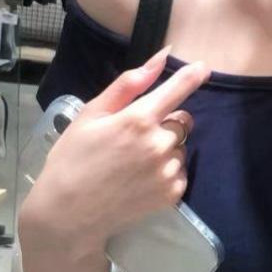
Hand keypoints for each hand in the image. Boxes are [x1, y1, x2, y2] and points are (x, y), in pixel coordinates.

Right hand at [26, 47, 210, 253]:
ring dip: (166, 148)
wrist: (68, 214)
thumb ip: (128, 84)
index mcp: (138, 119)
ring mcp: (168, 171)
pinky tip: (140, 178)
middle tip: (135, 135)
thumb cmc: (73, 158)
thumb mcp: (91, 114)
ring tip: (134, 161)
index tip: (203, 68)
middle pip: (182, 120)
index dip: (192, 76)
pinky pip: (180, 171)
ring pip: (181, 147)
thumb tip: (161, 56)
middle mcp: (159, 144)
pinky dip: (167, 171)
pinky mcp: (172, 194)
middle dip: (166, 121)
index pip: (178, 90)